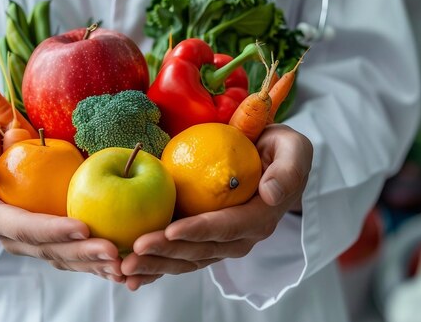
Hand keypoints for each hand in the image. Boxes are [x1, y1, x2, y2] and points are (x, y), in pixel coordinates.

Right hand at [0, 114, 123, 281]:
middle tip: (115, 253)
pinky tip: (121, 260)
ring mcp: (29, 236)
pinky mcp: (46, 232)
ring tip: (124, 265)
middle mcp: (9, 232)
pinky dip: (94, 257)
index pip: (22, 227)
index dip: (52, 231)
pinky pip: (71, 249)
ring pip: (62, 256)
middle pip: (48, 249)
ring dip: (93, 263)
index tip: (83, 228)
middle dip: (81, 254)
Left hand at [121, 124, 312, 289]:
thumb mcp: (294, 149)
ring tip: (125, 266)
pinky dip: (156, 264)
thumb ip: (288, 170)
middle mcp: (239, 237)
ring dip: (156, 264)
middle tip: (135, 251)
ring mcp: (219, 241)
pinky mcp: (203, 238)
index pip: (226, 228)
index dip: (199, 232)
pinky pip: (179, 254)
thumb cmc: (280, 150)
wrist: (270, 158)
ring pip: (186, 259)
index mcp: (260, 219)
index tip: (170, 230)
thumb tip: (271, 193)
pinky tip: (130, 271)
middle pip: (201, 250)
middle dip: (167, 253)